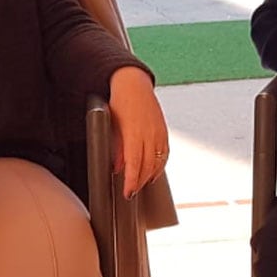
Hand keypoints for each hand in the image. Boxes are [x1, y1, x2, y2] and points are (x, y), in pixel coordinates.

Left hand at [108, 66, 167, 197]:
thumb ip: (116, 148)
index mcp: (135, 132)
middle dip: (139, 182)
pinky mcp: (164, 131)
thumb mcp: (112, 125)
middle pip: (147, 166)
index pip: (135, 164)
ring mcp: (159, 132)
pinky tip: (153, 173)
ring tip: (141, 185)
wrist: (133, 83)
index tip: (128, 193)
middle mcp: (150, 133)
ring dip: (149, 176)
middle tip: (131, 192)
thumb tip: (118, 168)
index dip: (132, 181)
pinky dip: (159, 166)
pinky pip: (164, 154)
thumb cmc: (119, 103)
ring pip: (157, 162)